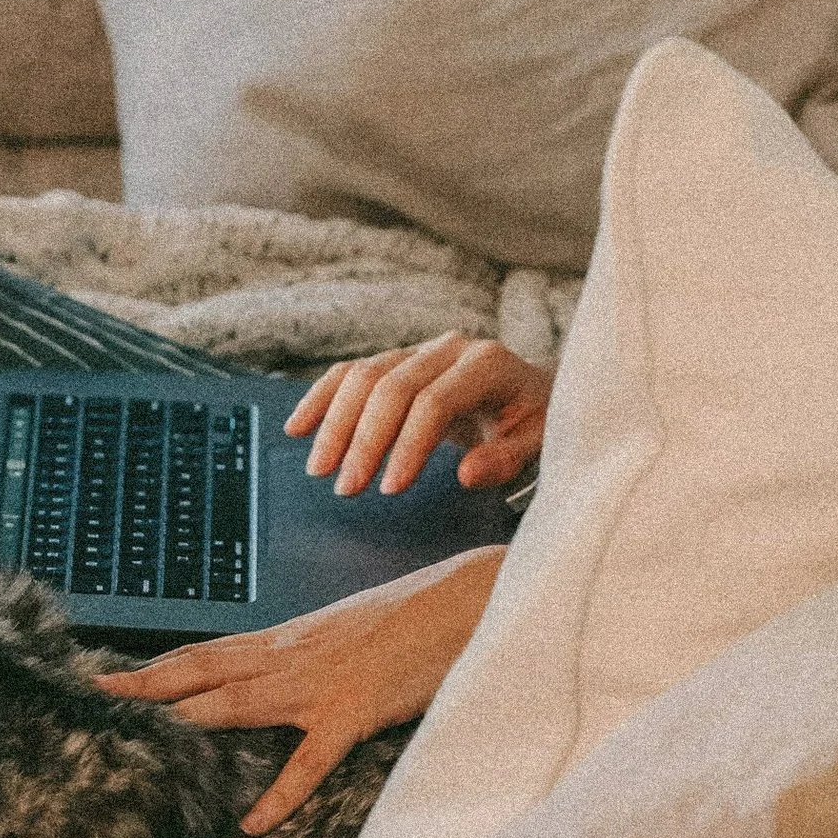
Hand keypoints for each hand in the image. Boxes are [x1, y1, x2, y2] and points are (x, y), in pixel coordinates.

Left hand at [90, 543, 505, 834]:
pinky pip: (309, 760)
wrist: (466, 597)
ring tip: (141, 741)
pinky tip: (255, 823)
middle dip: (145, 685)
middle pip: (202, 670)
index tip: (106, 674)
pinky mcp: (354, 712)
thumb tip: (276, 675)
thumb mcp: (348, 631)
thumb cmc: (414, 616)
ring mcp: (319, 685)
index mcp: (289, 639)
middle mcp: (291, 657)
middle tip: (95, 696)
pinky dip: (281, 793)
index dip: (155, 665)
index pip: (206, 652)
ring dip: (184, 720)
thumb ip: (309, 655)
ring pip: (235, 702)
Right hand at [288, 330, 552, 495]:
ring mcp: (420, 351)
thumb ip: (508, 458)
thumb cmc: (537, 422)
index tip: (388, 489)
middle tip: (346, 488)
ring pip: (364, 375)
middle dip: (365, 439)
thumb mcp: (540, 443)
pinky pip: (350, 373)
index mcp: (488, 364)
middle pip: (392, 386)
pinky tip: (297, 428)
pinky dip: (322, 398)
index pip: (434, 401)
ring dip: (336, 422)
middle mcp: (450, 348)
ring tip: (320, 469)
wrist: (534, 393)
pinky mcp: (398, 361)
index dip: (408, 444)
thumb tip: (466, 473)